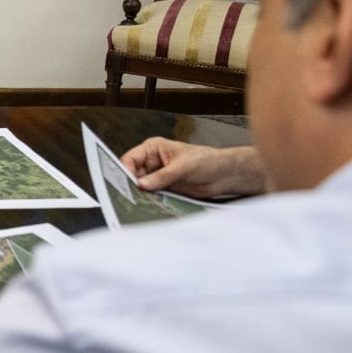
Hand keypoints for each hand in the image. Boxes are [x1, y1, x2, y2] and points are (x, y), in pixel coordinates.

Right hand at [121, 138, 263, 197]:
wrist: (225, 176)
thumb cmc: (208, 161)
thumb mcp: (183, 167)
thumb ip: (162, 176)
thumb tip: (142, 184)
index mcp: (153, 149)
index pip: (131, 159)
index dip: (126, 170)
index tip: (127, 182)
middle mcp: (153, 162)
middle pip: (133, 174)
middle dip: (133, 184)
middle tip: (133, 195)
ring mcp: (158, 176)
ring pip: (141, 186)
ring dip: (142, 194)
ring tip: (141, 201)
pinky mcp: (165, 188)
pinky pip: (152, 195)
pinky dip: (150, 200)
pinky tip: (150, 204)